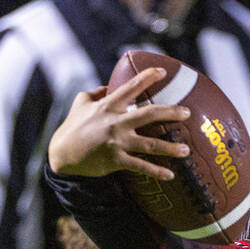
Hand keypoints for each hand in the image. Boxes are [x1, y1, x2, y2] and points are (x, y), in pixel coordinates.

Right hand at [47, 66, 190, 180]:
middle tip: (188, 112)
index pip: (130, 87)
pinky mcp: (116, 160)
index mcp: (108, 106)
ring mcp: (117, 142)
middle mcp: (115, 122)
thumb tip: (108, 85)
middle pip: (149, 114)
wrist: (61, 154)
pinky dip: (156, 171)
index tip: (163, 72)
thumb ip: (96, 93)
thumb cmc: (72, 127)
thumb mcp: (81, 103)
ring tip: (187, 150)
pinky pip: (140, 167)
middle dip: (170, 112)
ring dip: (170, 148)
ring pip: (150, 145)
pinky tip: (171, 175)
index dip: (147, 77)